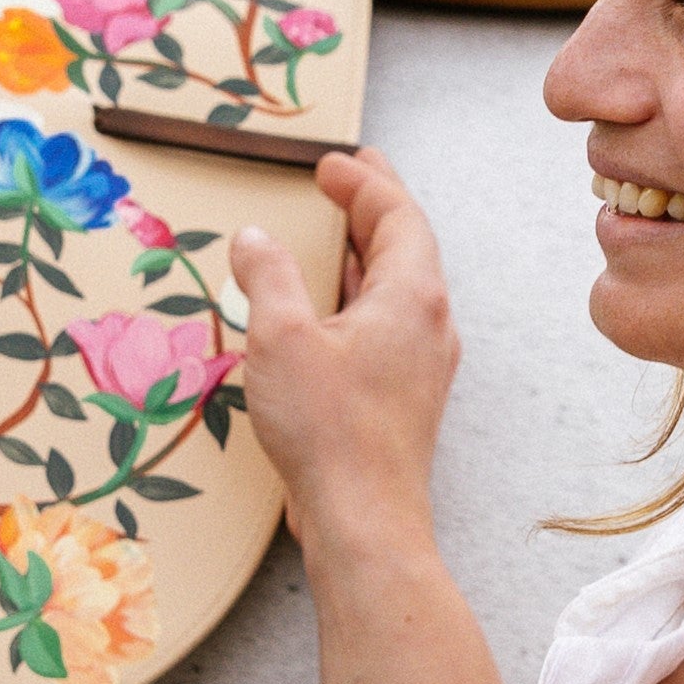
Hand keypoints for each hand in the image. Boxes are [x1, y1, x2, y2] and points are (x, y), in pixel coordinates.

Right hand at [230, 148, 457, 546]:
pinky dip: (358, 297)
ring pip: (397, 287)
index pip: (398, 214)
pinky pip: (386, 324)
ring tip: (330, 232)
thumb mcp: (280, 337)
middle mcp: (430, 323)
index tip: (331, 163)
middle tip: (343, 177)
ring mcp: (422, 362)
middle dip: (371, 207)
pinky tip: (326, 309)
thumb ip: (267, 276)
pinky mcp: (403, 395)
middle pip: (406, 245)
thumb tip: (254, 238)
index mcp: (412, 296)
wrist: (364, 519)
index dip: (365, 181)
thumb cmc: (329, 430)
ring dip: (363, 253)